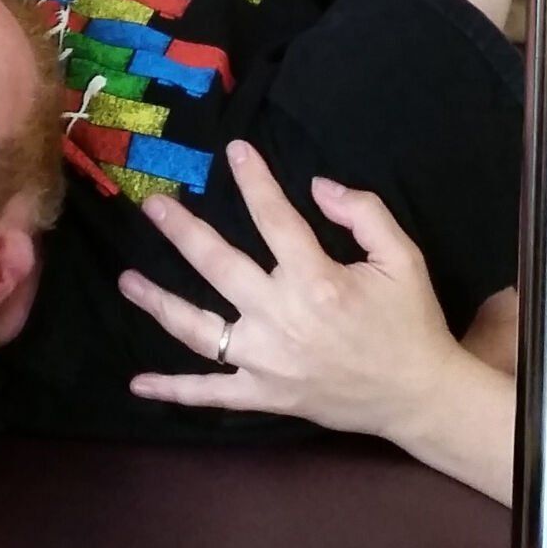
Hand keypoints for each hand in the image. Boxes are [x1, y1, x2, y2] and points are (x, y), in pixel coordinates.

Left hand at [118, 144, 465, 445]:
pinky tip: (138, 384)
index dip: (254, 181)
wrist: (419, 396)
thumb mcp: (404, 258)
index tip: (234, 151)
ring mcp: (268, 362)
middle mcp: (283, 318)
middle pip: (218, 267)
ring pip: (199, 329)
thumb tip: (318, 186)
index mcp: (318, 280)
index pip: (274, 219)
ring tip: (127, 281)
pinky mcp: (265, 396)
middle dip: (182, 232)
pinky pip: (211, 394)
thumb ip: (364, 214)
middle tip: (153, 206)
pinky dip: (174, 391)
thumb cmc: (410, 323)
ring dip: (159, 303)